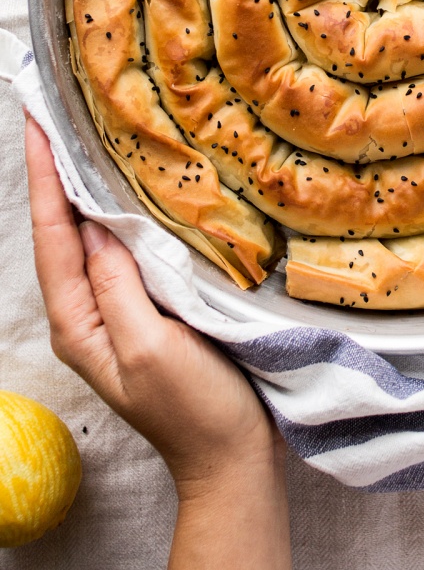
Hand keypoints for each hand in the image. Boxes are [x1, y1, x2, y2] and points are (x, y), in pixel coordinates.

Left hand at [25, 116, 291, 568]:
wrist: (234, 457)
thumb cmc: (196, 409)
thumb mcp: (150, 348)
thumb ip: (116, 286)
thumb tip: (94, 224)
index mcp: (78, 323)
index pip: (53, 236)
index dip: (47, 177)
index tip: (40, 122)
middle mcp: (88, 313)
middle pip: (63, 231)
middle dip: (57, 173)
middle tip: (57, 114)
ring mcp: (117, 311)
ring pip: (91, 237)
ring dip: (85, 187)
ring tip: (85, 136)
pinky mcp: (148, 308)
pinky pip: (124, 250)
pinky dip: (120, 213)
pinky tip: (131, 189)